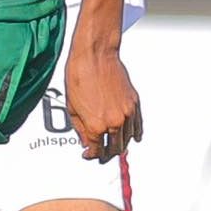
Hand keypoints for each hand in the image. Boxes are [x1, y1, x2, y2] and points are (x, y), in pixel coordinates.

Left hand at [64, 36, 142, 161]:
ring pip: (127, 140)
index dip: (91, 155)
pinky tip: (133, 137)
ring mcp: (127, 113)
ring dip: (120, 145)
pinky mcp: (134, 103)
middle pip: (114, 149)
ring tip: (114, 145)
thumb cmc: (79, 75)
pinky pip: (138, 126)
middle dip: (106, 154)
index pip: (96, 151)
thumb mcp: (72, 107)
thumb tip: (86, 141)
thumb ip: (80, 129)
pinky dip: (135, 134)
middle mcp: (114, 122)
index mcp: (95, 125)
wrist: (95, 55)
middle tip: (102, 153)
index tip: (89, 154)